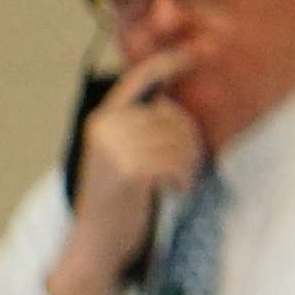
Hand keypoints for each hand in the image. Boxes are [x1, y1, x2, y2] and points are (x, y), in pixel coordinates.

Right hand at [49, 50, 205, 294]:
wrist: (95, 243)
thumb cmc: (118, 200)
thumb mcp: (121, 155)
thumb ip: (141, 127)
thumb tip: (174, 104)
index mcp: (103, 117)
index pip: (141, 78)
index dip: (171, 61)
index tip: (198, 51)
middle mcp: (105, 126)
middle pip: (173, 115)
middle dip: (190, 141)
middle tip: (185, 168)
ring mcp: (113, 146)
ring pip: (179, 138)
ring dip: (189, 163)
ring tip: (178, 181)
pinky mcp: (128, 169)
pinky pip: (177, 161)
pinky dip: (184, 178)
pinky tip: (175, 189)